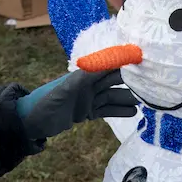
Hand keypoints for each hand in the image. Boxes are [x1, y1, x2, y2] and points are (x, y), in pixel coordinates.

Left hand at [17, 67, 136, 142]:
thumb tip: (101, 63)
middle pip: (114, 80)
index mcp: (83, 75)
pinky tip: (133, 112)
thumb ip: (81, 78)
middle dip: (131, 80)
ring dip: (128, 98)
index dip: (123, 61)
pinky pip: (107, 110)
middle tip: (150, 83)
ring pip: (113, 96)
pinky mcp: (87, 112)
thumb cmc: (44, 103)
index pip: (107, 65)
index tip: (141, 59)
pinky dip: (119, 110)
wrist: (32, 122)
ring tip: (145, 102)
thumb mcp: (62, 91)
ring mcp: (89, 99)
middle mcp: (88, 85)